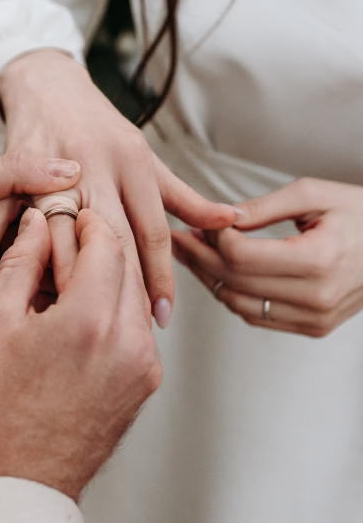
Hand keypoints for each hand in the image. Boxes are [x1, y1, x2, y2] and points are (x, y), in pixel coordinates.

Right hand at [0, 49, 239, 325]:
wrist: (47, 83)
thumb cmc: (100, 129)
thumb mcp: (147, 160)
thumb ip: (185, 199)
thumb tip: (229, 222)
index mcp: (134, 163)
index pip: (152, 230)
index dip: (161, 277)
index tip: (163, 318)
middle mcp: (98, 163)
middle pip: (109, 232)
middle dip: (117, 284)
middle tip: (120, 331)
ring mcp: (54, 161)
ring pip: (58, 224)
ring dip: (58, 270)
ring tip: (61, 314)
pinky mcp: (15, 160)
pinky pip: (4, 206)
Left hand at [0, 152, 80, 354]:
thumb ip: (14, 173)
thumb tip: (73, 168)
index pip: (48, 201)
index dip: (63, 211)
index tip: (69, 221)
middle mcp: (0, 233)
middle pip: (50, 238)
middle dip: (58, 247)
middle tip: (57, 259)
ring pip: (43, 271)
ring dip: (50, 275)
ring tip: (58, 282)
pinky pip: (25, 304)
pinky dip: (37, 302)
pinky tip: (50, 304)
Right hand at [0, 207, 161, 500]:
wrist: (20, 481)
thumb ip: (19, 262)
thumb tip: (37, 221)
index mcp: (87, 319)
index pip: (106, 241)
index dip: (86, 221)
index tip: (68, 217)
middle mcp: (128, 340)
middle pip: (128, 266)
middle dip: (101, 246)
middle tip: (69, 242)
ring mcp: (144, 366)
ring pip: (135, 297)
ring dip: (110, 280)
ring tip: (72, 281)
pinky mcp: (146, 385)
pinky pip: (137, 330)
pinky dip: (116, 313)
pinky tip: (83, 318)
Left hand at [171, 177, 362, 337]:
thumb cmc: (362, 214)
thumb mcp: (315, 195)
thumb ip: (263, 208)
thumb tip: (219, 217)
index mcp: (318, 259)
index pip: (241, 256)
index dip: (211, 239)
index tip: (197, 222)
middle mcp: (316, 296)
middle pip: (234, 282)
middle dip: (199, 259)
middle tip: (179, 238)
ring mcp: (316, 317)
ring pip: (239, 305)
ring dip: (211, 280)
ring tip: (194, 254)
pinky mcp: (314, 327)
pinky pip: (257, 317)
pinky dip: (233, 296)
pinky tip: (220, 273)